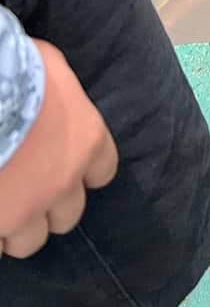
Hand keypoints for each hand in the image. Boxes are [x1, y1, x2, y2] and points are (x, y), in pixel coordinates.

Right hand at [0, 41, 117, 257]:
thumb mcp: (49, 66)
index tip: (65, 164)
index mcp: (86, 142)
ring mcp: (24, 209)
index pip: (103, 171)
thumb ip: (57, 93)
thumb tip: (50, 88)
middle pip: (68, 215)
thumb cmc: (17, 68)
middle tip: (25, 189)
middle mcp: (63, 182)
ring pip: (30, 240)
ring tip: (2, 209)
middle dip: (48, 206)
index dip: (82, 170)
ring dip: (17, 228)